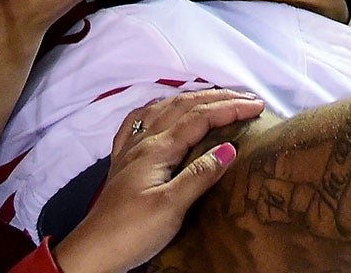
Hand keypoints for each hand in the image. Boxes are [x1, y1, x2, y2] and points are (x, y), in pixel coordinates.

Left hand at [53, 90, 265, 272]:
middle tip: (247, 99)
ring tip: (216, 98)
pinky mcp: (123, 162)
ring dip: (193, 99)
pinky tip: (161, 109)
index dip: (229, 108)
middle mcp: (143, 141)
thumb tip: (230, 147)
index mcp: (157, 149)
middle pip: (184, 106)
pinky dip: (159, 108)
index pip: (199, 117)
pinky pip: (141, 122)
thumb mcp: (170, 208)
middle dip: (217, 98)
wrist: (93, 251)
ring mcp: (130, 149)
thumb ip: (199, 175)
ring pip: (164, 109)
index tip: (257, 106)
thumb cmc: (132, 232)